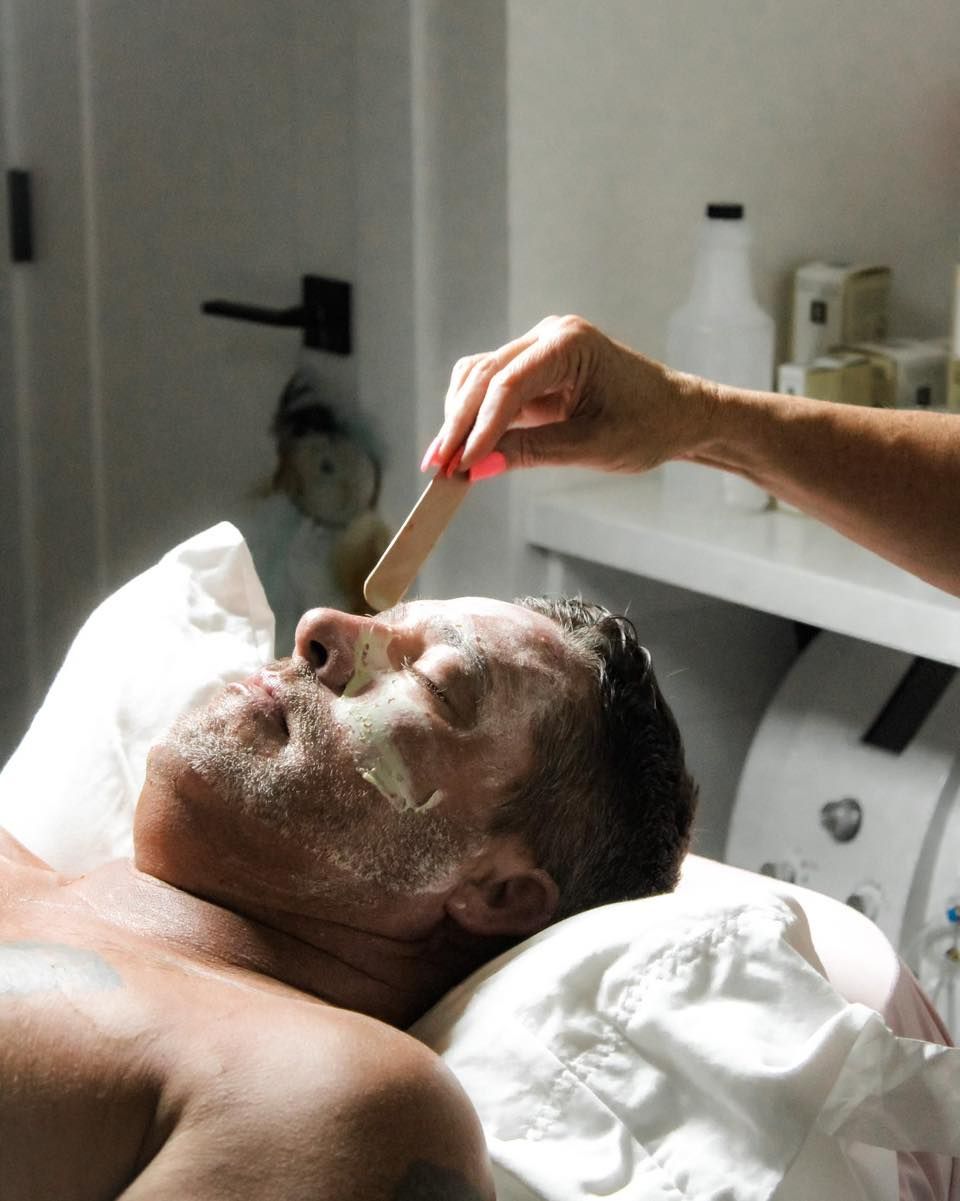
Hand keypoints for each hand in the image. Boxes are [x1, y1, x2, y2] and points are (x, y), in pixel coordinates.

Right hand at [423, 315, 709, 479]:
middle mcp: (548, 337)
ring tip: (444, 464)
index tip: (461, 464)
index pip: (508, 383)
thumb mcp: (591, 447)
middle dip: (458, 424)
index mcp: (570, 344)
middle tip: (438, 469)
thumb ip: (531, 452)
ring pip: (478, 379)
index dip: (479, 426)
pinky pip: (490, 390)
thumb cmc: (647, 426)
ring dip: (458, 420)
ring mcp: (537, 351)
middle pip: (484, 376)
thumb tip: (479, 468)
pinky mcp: (531, 371)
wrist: (676, 414)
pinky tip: (462, 450)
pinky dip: (473, 419)